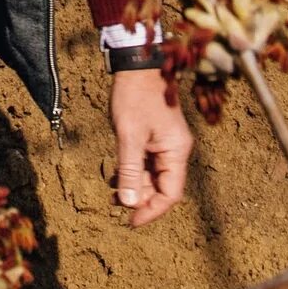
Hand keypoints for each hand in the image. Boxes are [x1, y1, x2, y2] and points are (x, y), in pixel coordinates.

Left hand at [107, 67, 191, 226]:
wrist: (138, 66)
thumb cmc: (135, 97)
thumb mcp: (129, 136)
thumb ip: (129, 171)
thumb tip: (128, 203)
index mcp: (176, 151)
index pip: (170, 194)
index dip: (152, 211)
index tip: (131, 222)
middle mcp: (175, 150)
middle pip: (162, 187)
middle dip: (140, 199)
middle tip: (115, 205)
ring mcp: (166, 144)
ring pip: (152, 177)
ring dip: (134, 187)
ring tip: (111, 194)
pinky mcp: (156, 138)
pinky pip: (147, 164)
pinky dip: (133, 173)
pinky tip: (115, 177)